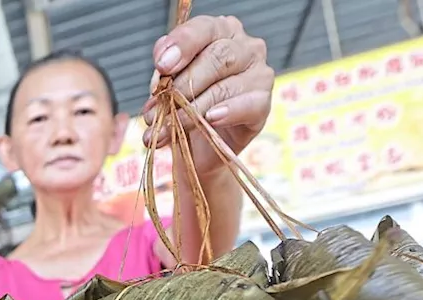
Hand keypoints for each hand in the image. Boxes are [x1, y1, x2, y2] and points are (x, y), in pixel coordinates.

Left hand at [143, 15, 273, 175]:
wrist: (199, 147)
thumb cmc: (185, 106)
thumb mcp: (168, 86)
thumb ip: (165, 73)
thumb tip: (161, 71)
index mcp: (220, 32)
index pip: (203, 28)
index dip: (182, 44)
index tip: (162, 65)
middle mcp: (245, 47)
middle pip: (216, 57)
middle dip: (183, 84)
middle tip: (159, 108)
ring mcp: (259, 74)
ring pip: (225, 86)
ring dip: (191, 110)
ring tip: (168, 126)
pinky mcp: (263, 104)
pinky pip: (249, 105)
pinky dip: (228, 112)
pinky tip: (211, 118)